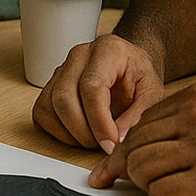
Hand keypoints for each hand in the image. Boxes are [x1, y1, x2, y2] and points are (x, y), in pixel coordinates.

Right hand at [32, 33, 164, 152]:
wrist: (131, 64)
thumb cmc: (140, 75)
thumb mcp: (152, 93)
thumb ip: (138, 115)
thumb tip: (118, 141)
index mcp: (107, 51)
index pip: (91, 87)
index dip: (99, 121)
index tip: (111, 143)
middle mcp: (78, 56)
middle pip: (64, 97)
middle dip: (82, 131)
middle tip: (103, 145)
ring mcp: (61, 68)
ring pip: (49, 106)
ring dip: (70, 133)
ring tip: (93, 139)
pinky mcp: (51, 84)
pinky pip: (42, 111)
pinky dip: (57, 130)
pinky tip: (78, 134)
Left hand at [90, 82, 195, 195]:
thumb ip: (189, 118)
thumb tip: (148, 136)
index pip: (142, 123)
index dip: (127, 147)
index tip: (116, 164)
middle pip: (135, 145)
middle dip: (128, 168)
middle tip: (126, 183)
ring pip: (142, 169)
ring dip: (146, 186)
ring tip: (165, 191)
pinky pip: (162, 194)